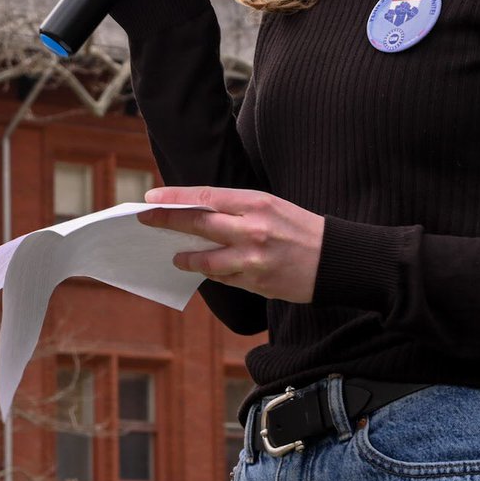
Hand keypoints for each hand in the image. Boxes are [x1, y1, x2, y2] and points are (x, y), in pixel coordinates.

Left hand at [138, 186, 324, 303]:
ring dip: (186, 258)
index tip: (151, 197)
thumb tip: (200, 212)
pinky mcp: (256, 283)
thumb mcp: (271, 205)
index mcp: (257, 203)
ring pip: (206, 259)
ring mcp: (253, 259)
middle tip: (145, 220)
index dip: (175, 198)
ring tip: (176, 257)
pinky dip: (212, 273)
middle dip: (167, 222)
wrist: (334, 258)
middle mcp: (252, 229)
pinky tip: (205, 269)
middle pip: (199, 225)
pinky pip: (224, 278)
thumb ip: (237, 209)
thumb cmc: (300, 227)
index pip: (206, 197)